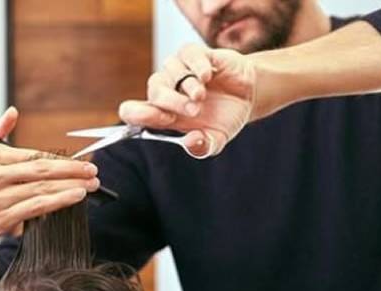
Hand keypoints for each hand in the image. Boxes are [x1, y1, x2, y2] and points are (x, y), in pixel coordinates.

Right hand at [0, 107, 100, 247]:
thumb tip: (13, 112)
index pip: (31, 155)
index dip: (59, 160)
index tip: (80, 162)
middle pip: (40, 172)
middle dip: (71, 171)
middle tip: (92, 171)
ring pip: (40, 190)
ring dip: (70, 188)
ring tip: (90, 185)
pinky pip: (35, 208)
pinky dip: (57, 202)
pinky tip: (73, 198)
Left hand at [119, 44, 255, 158]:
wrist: (248, 94)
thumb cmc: (224, 117)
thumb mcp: (216, 139)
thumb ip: (202, 147)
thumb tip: (191, 143)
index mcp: (162, 114)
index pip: (132, 112)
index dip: (137, 114)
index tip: (162, 119)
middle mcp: (165, 90)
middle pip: (154, 92)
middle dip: (172, 102)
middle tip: (195, 111)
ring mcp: (178, 70)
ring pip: (171, 72)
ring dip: (188, 86)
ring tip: (202, 96)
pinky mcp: (193, 54)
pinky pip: (187, 54)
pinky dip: (196, 66)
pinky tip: (207, 77)